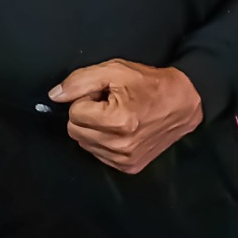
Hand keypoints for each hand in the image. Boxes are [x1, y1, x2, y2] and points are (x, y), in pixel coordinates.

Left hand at [47, 59, 202, 174]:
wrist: (182, 103)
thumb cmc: (149, 84)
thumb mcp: (114, 70)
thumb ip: (80, 81)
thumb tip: (54, 95)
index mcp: (118, 121)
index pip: (74, 113)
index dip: (86, 98)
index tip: (104, 94)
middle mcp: (120, 146)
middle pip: (75, 131)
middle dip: (86, 114)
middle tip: (108, 104)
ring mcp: (125, 160)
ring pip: (84, 144)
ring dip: (94, 128)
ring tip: (116, 115)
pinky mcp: (129, 167)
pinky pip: (98, 154)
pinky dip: (103, 141)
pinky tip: (120, 129)